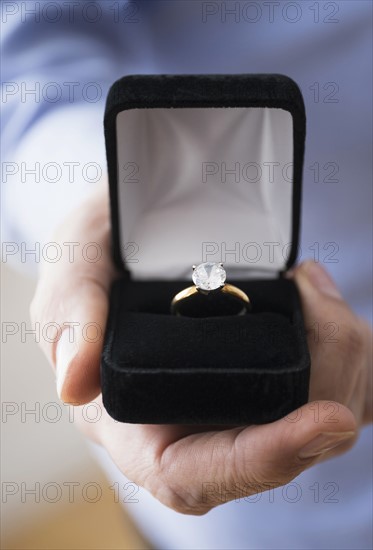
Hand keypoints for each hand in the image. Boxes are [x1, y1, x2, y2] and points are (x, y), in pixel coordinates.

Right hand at [31, 186, 371, 513]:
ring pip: (311, 421)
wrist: (135, 237)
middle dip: (326, 391)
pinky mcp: (264, 382)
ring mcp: (231, 407)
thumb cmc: (100, 256)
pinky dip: (342, 350)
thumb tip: (76, 385)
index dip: (262, 459)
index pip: (194, 473)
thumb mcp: (74, 268)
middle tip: (333, 318)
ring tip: (319, 294)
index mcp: (132, 421)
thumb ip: (69, 320)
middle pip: (275, 450)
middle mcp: (188, 427)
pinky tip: (322, 304)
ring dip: (343, 364)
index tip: (325, 420)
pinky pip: (322, 389)